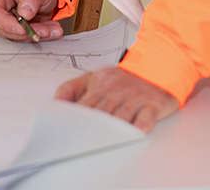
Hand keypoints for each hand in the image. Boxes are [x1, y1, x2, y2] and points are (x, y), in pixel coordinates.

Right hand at [0, 0, 63, 40]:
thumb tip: (25, 13)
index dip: (5, 22)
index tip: (21, 29)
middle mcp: (0, 9)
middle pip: (3, 28)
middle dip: (25, 32)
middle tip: (44, 30)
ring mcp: (7, 22)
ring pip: (16, 36)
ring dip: (35, 35)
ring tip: (52, 30)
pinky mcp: (17, 31)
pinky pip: (26, 38)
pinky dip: (40, 37)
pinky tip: (52, 32)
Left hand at [55, 66, 178, 132]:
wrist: (154, 66)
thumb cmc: (121, 78)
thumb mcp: (93, 77)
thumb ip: (71, 89)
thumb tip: (55, 104)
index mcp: (99, 84)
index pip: (84, 103)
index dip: (76, 120)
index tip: (67, 133)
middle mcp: (116, 90)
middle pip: (102, 112)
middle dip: (92, 128)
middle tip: (83, 143)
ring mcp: (135, 97)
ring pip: (122, 116)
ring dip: (114, 129)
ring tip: (105, 142)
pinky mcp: (153, 104)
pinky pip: (147, 116)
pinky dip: (142, 125)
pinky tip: (136, 133)